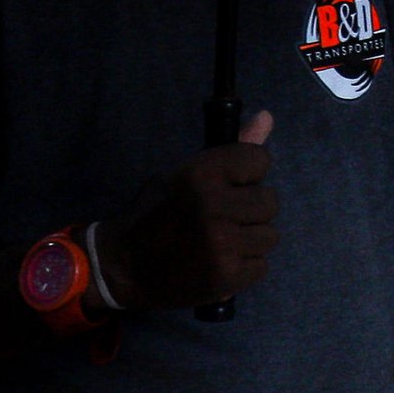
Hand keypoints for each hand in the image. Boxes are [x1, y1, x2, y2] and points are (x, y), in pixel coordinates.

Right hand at [96, 113, 276, 310]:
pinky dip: (244, 267)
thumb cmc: (156, 213)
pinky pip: (260, 266)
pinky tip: (220, 263)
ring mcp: (222, 244)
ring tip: (221, 242)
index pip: (260, 160)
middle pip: (269, 201)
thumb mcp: (186, 174)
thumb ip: (230, 150)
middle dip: (250, 210)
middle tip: (224, 217)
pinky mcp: (227, 276)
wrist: (124, 265)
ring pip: (269, 236)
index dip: (248, 174)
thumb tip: (267, 116)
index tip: (232, 185)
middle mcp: (214, 206)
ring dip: (249, 240)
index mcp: (202, 173)